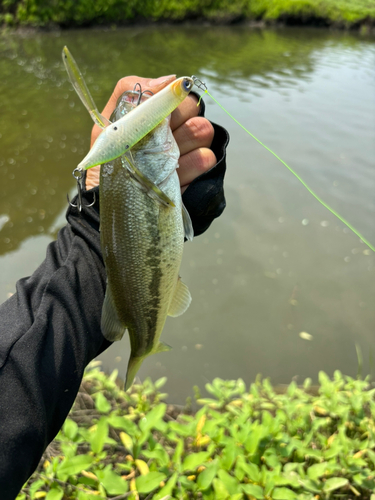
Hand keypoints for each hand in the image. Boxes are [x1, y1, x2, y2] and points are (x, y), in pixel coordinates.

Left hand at [86, 75, 215, 191]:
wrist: (109, 205)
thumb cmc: (107, 165)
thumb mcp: (109, 126)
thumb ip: (130, 93)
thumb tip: (169, 79)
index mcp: (156, 119)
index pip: (178, 96)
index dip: (172, 101)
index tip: (160, 114)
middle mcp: (175, 135)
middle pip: (194, 112)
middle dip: (180, 123)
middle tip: (163, 138)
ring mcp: (187, 156)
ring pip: (204, 133)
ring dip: (188, 142)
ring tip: (168, 160)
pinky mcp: (195, 178)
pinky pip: (208, 159)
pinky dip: (196, 164)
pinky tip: (178, 174)